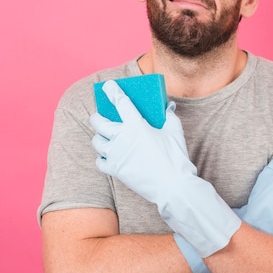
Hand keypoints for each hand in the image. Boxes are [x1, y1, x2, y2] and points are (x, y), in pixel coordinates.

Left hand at [91, 80, 240, 257]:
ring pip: (96, 142)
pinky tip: (107, 156)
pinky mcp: (115, 170)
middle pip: (99, 122)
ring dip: (98, 137)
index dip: (112, 91)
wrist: (172, 186)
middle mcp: (122, 138)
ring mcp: (116, 155)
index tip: (107, 86)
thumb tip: (168, 107)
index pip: (121, 103)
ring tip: (103, 136)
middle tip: (99, 116)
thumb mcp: (175, 132)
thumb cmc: (175, 158)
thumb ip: (169, 116)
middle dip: (96, 117)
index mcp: (136, 126)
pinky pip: (99, 161)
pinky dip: (102, 158)